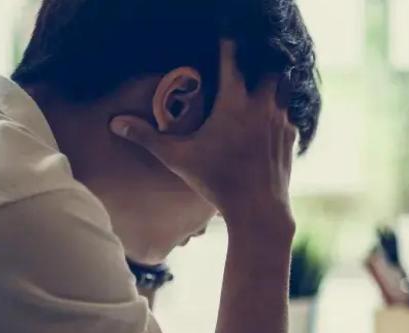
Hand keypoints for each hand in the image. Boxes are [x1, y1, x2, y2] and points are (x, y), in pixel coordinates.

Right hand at [110, 42, 296, 234]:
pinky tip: (266, 127)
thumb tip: (117, 124)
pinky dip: (279, 115)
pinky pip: (289, 115)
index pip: (232, 57)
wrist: (258, 208)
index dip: (227, 48)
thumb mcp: (178, 158)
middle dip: (256, 70)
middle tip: (241, 79)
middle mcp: (262, 104)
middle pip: (267, 69)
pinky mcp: (291, 136)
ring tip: (255, 100)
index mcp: (234, 101)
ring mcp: (281, 119)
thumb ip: (148, 137)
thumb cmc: (216, 181)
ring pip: (283, 89)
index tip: (222, 47)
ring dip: (271, 90)